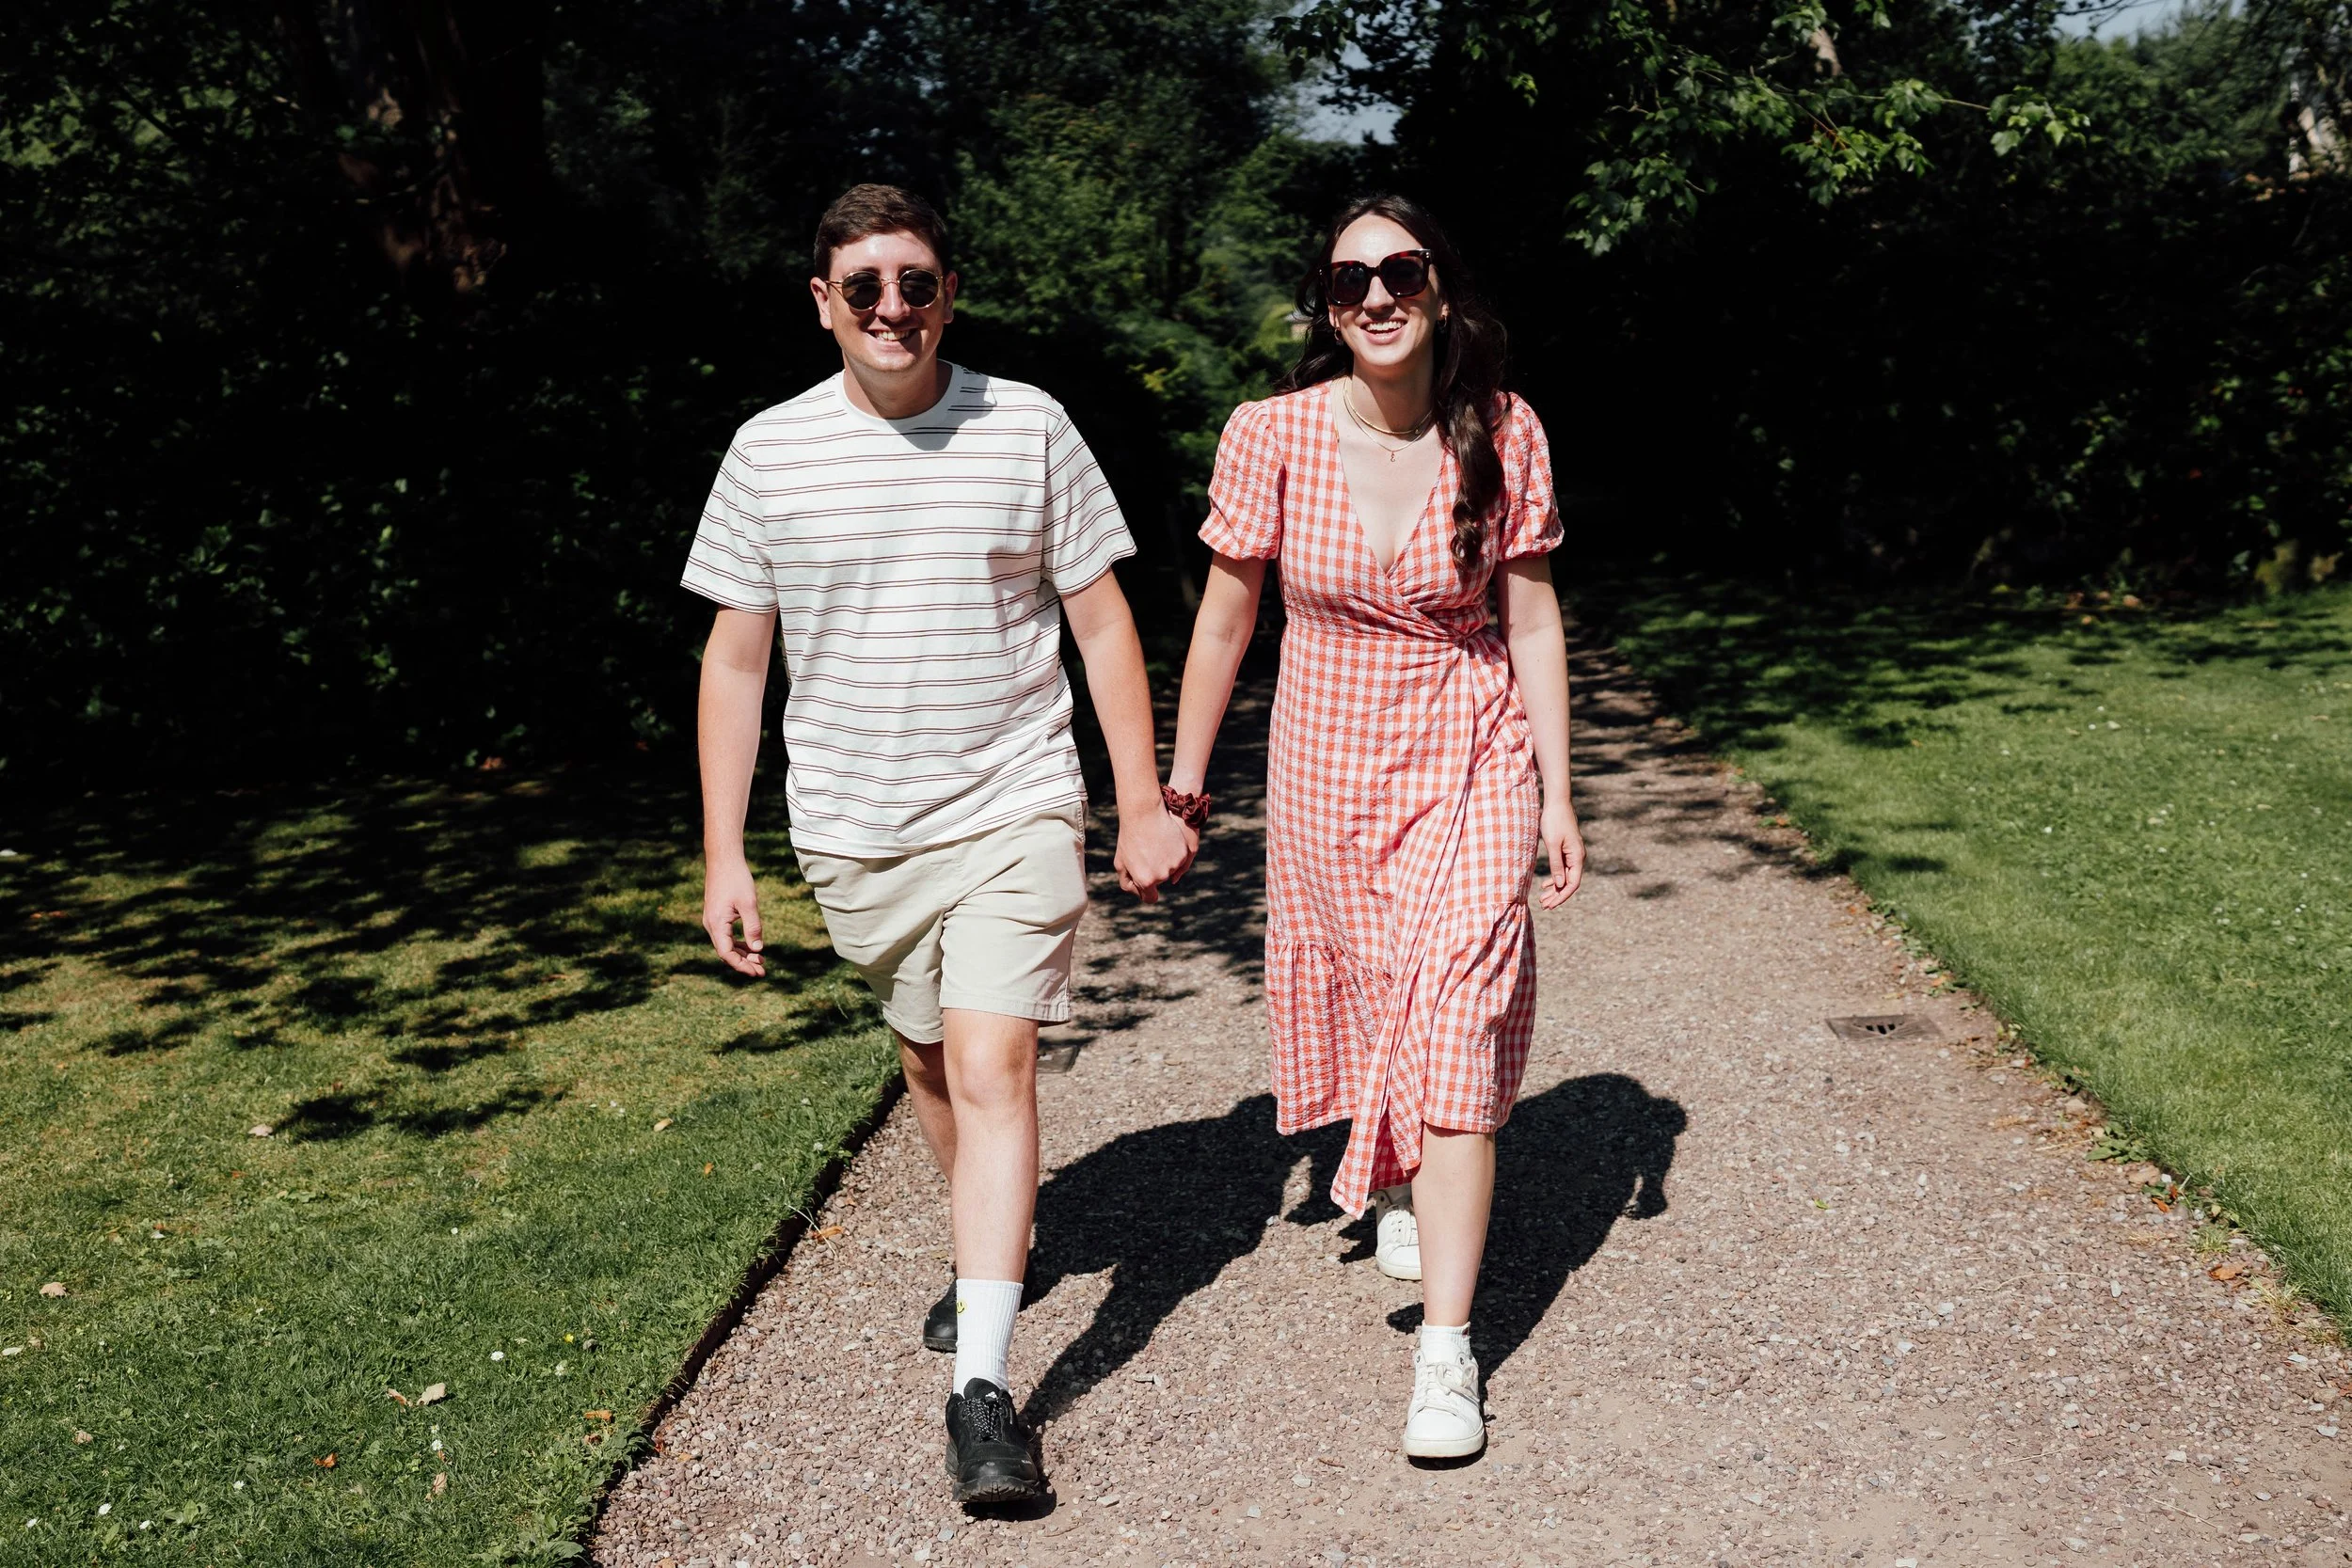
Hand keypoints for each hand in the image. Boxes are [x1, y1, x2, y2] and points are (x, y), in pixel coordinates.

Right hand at [703, 858, 765, 975]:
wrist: (723, 860)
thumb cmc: (737, 879)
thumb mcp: (749, 904)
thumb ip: (753, 927)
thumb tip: (758, 950)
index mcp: (717, 924)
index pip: (726, 953)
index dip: (741, 965)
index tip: (757, 972)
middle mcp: (711, 925)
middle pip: (726, 952)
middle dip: (744, 963)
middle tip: (763, 971)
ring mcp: (712, 920)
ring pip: (726, 945)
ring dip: (742, 954)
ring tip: (761, 960)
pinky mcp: (716, 915)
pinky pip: (726, 936)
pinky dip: (738, 943)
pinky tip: (752, 946)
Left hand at [1114, 802, 1196, 903]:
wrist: (1144, 814)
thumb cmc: (1129, 839)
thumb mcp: (1121, 863)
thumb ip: (1128, 882)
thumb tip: (1139, 892)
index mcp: (1145, 881)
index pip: (1150, 897)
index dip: (1145, 890)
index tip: (1142, 878)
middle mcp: (1162, 876)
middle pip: (1159, 881)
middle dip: (1152, 871)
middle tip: (1144, 853)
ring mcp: (1174, 865)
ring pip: (1170, 870)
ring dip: (1163, 861)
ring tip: (1153, 845)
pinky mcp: (1183, 854)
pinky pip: (1178, 860)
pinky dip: (1172, 853)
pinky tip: (1163, 841)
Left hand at [1537, 798, 1583, 908]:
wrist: (1557, 803)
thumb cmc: (1554, 821)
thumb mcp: (1553, 844)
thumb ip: (1556, 864)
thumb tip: (1559, 884)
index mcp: (1577, 857)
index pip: (1573, 883)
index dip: (1562, 896)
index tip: (1551, 905)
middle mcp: (1578, 857)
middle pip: (1569, 882)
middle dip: (1557, 895)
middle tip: (1544, 905)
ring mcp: (1573, 854)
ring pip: (1565, 877)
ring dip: (1555, 888)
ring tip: (1543, 899)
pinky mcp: (1567, 850)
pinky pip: (1563, 869)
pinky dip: (1555, 878)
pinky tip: (1546, 885)